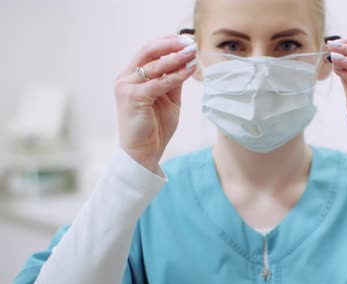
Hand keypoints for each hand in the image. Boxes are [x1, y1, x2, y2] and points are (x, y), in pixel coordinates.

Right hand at [114, 35, 197, 172]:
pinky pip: (159, 82)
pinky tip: (190, 69)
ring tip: (192, 52)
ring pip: (154, 66)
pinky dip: (177, 75)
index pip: (149, 51)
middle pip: (148, 51)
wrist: (144, 152)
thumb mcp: (169, 99)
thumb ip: (173, 80)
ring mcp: (126, 87)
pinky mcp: (133, 97)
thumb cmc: (155, 127)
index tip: (186, 40)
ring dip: (176, 57)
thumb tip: (187, 61)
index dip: (167, 43)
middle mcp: (125, 78)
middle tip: (190, 43)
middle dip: (170, 44)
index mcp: (132, 76)